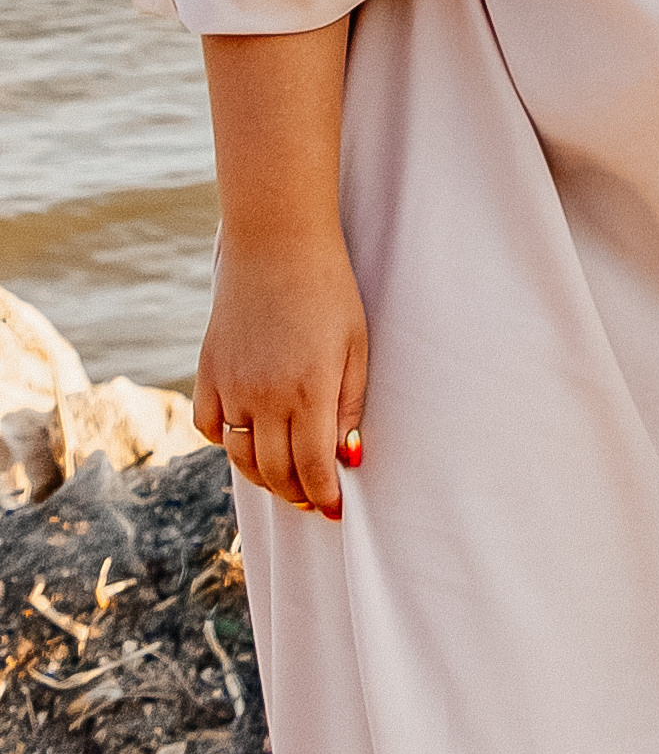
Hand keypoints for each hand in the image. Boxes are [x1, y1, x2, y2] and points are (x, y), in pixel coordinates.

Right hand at [195, 228, 367, 518]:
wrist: (277, 243)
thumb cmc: (329, 290)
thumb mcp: (355, 345)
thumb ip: (349, 405)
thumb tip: (347, 458)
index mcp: (310, 391)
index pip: (313, 468)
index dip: (324, 496)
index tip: (335, 510)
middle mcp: (266, 396)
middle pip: (275, 472)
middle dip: (297, 494)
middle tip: (312, 499)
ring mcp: (232, 386)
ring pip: (241, 458)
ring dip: (264, 476)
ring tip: (284, 478)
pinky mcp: (208, 373)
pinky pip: (211, 427)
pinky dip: (227, 442)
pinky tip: (247, 438)